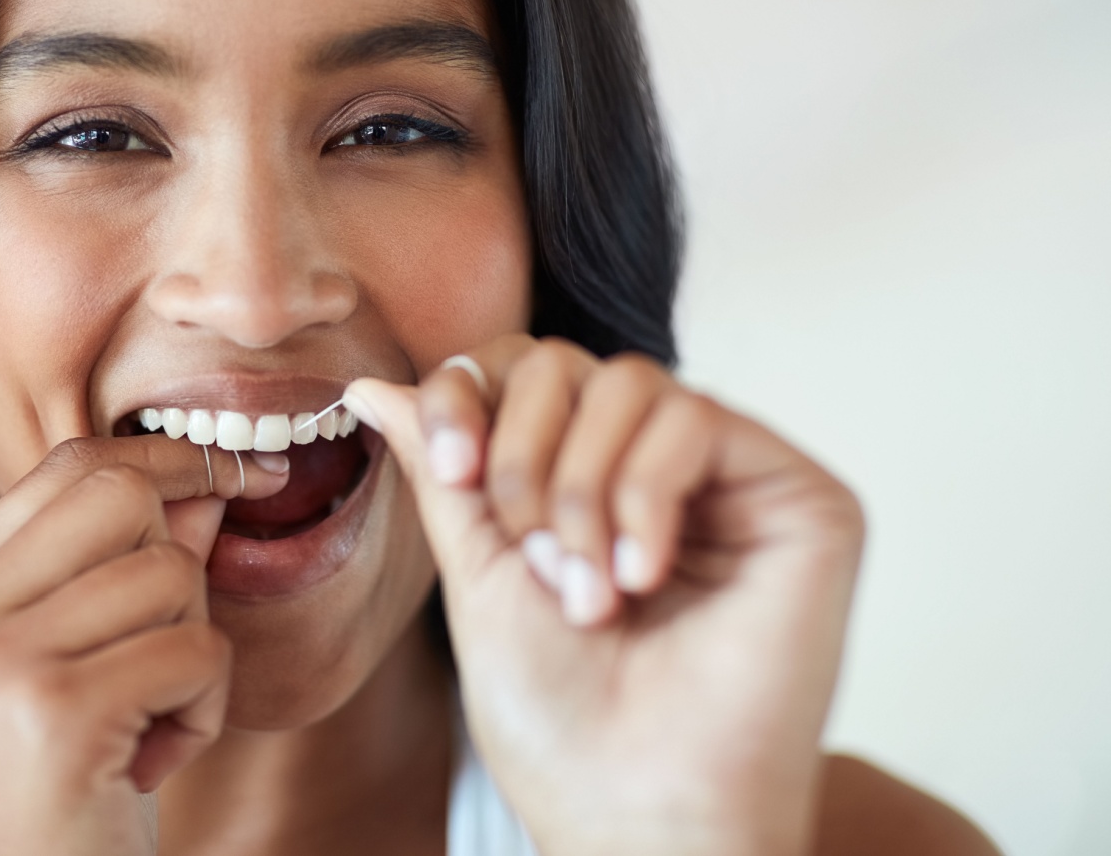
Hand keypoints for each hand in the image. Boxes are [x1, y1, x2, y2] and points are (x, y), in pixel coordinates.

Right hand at [0, 436, 288, 855]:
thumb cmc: (59, 806)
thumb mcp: (82, 674)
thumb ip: (129, 570)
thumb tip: (208, 481)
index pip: (66, 469)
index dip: (163, 459)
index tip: (240, 472)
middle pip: (119, 494)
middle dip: (180, 563)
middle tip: (165, 655)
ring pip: (169, 572)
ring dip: (196, 652)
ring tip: (150, 725)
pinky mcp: (55, 712)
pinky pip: (197, 651)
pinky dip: (206, 708)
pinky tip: (152, 764)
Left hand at [344, 335, 864, 855]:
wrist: (632, 809)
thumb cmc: (557, 715)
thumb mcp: (479, 570)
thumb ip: (443, 467)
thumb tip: (370, 385)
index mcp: (587, 481)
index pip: (524, 370)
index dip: (472, 393)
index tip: (452, 467)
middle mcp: (663, 471)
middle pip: (569, 363)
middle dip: (523, 456)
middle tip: (533, 559)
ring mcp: (736, 482)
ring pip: (632, 382)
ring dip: (581, 489)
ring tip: (590, 590)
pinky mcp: (803, 501)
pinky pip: (697, 418)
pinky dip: (645, 496)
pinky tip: (643, 579)